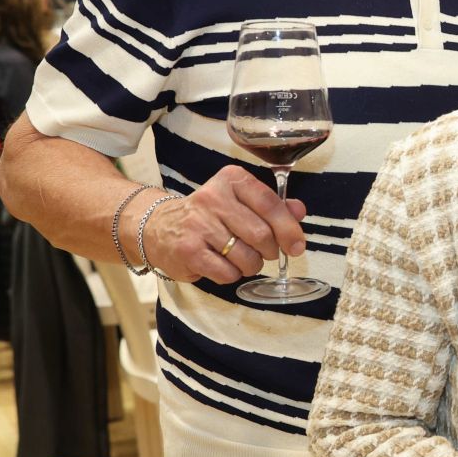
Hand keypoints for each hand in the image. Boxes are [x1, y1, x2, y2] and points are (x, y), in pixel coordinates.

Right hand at [137, 166, 306, 282]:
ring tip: (240, 258)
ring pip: (247, 257)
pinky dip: (232, 275)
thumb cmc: (210, 216)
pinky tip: (221, 265)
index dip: (289, 229)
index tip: (297, 246)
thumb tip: (299, 211)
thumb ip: (273, 206)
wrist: (159, 227)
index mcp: (231, 181)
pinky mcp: (188, 251)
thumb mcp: (240, 202)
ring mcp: (198, 225)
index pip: (270, 204)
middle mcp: (213, 198)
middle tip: (263, 253)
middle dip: (270, 251)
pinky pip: (227, 273)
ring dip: (251, 265)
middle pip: (261, 235)